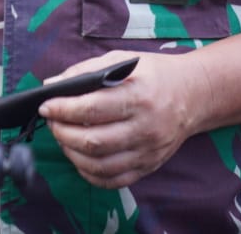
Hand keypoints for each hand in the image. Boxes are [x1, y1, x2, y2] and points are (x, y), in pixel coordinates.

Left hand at [39, 51, 201, 188]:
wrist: (194, 95)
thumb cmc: (155, 74)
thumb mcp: (124, 60)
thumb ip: (87, 70)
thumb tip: (53, 84)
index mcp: (139, 96)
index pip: (92, 108)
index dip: (63, 109)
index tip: (46, 106)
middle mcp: (145, 127)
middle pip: (93, 141)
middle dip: (63, 132)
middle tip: (53, 121)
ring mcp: (148, 151)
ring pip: (99, 165)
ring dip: (71, 154)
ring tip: (64, 137)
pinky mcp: (149, 166)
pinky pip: (113, 180)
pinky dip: (89, 173)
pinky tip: (80, 157)